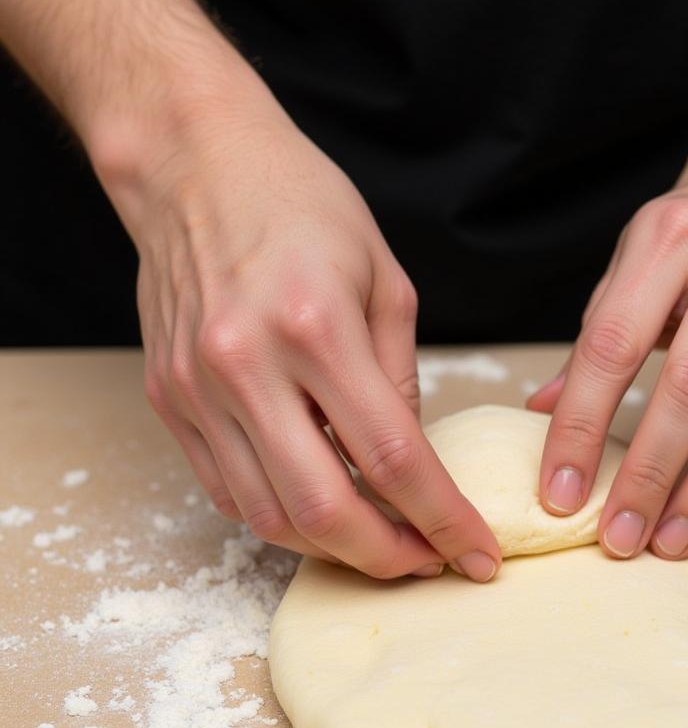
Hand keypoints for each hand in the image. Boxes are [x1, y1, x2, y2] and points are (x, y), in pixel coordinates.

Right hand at [113, 102, 499, 580]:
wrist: (193, 165)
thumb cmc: (301, 207)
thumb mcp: (385, 281)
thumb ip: (400, 379)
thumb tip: (409, 464)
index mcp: (315, 328)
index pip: (392, 458)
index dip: (442, 520)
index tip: (476, 555)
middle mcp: (246, 367)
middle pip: (324, 509)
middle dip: (387, 557)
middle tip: (428, 562)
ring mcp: (198, 391)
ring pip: (269, 516)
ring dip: (332, 548)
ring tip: (379, 541)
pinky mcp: (171, 401)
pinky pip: (228, 492)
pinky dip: (281, 518)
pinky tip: (319, 510)